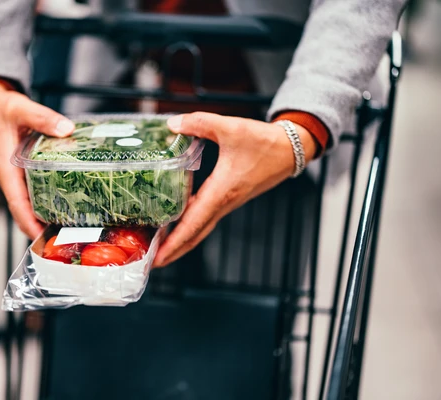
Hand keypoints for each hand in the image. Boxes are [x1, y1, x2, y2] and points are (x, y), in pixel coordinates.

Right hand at [0, 78, 74, 238]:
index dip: (28, 222)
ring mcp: (15, 175)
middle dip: (40, 227)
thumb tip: (65, 128)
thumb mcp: (20, 107)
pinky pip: (32, 191)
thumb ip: (42, 117)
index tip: (42, 238)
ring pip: (28, 203)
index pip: (16, 202)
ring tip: (68, 228)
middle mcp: (9, 176)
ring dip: (43, 217)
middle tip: (65, 239)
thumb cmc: (1, 107)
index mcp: (5, 167)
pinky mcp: (21, 171)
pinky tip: (64, 204)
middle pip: (23, 210)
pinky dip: (45, 202)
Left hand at [153, 112, 316, 266]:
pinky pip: (205, 218)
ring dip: (180, 241)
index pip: (194, 223)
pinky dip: (189, 226)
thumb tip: (172, 123)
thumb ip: (200, 123)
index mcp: (222, 191)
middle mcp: (223, 203)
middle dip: (173, 251)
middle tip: (150, 263)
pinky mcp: (228, 198)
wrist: (290, 150)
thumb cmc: (263, 142)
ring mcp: (227, 203)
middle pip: (194, 235)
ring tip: (157, 247)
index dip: (174, 242)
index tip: (158, 257)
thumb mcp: (231, 127)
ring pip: (200, 229)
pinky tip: (175, 222)